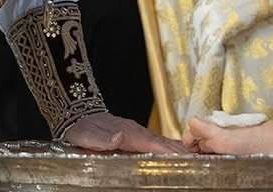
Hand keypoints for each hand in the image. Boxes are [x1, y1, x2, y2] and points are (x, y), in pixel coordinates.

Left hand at [61, 111, 186, 153]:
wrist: (74, 112)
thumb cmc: (80, 126)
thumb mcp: (85, 134)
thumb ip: (100, 137)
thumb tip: (118, 137)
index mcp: (125, 132)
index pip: (150, 143)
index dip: (166, 150)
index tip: (182, 156)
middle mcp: (134, 130)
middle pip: (161, 141)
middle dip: (178, 150)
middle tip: (197, 159)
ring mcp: (135, 132)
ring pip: (160, 141)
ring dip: (176, 148)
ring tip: (192, 157)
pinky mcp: (133, 135)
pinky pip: (154, 142)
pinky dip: (167, 146)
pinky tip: (174, 151)